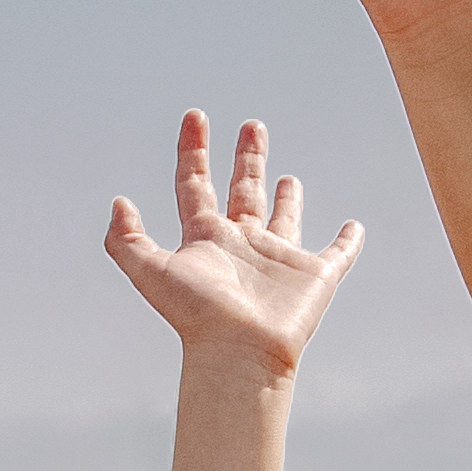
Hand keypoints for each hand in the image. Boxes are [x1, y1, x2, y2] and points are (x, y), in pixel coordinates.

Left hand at [101, 105, 365, 379]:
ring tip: (287, 177)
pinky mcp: (313, 277)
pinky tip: (354, 227)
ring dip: (286, 199)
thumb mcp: (150, 272)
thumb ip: (126, 240)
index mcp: (206, 240)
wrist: (240, 352)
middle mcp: (241, 246)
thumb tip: (118, 204)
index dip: (192, 151)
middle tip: (251, 127)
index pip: (195, 186)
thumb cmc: (198, 317)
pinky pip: (336, 255)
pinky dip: (348, 242)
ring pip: (283, 219)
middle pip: (243, 192)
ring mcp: (278, 260)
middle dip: (246, 158)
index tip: (195, 118)